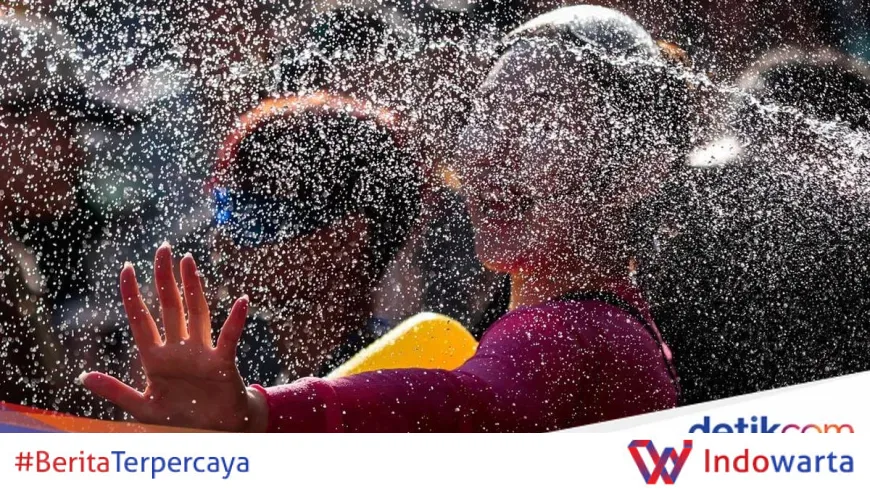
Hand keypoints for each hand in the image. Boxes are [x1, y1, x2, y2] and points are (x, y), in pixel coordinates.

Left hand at [80, 242, 267, 431]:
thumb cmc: (180, 419)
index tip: (127, 268)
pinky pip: (228, 338)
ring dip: (193, 287)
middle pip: (170, 306)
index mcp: (156, 359)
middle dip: (165, 278)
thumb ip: (114, 391)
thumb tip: (82, 377)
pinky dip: (235, 321)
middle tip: (163, 249)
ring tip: (188, 261)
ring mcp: (201, 353)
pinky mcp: (222, 363)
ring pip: (196, 313)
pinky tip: (241, 302)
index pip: (141, 319)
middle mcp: (178, 349)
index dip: (133, 294)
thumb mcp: (142, 407)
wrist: (213, 435)